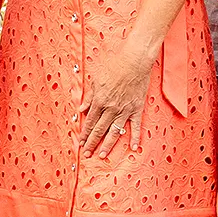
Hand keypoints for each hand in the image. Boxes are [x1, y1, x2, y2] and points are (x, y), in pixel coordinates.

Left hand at [78, 36, 160, 153]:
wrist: (135, 61)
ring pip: (115, 132)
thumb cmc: (114, 65)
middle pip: (99, 130)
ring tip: (102, 155)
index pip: (90, 121)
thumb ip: (89, 96)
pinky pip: (136, 126)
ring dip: (107, 145)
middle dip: (91, 143)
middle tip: (86, 154)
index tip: (80, 142)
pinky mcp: (136, 109)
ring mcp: (125, 110)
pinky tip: (133, 148)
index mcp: (99, 100)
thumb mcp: (96, 79)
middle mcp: (111, 108)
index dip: (84, 133)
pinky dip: (134, 137)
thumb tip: (81, 109)